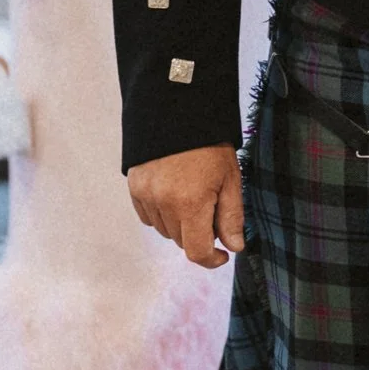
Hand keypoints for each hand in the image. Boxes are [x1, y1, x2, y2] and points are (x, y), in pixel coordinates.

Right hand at [129, 144, 244, 268]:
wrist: (179, 110)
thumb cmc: (209, 144)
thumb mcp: (230, 179)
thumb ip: (232, 216)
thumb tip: (234, 247)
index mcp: (190, 203)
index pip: (196, 251)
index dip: (212, 259)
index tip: (223, 253)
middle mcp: (163, 203)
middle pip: (182, 241)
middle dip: (199, 233)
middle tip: (212, 208)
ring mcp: (145, 196)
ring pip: (165, 230)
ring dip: (180, 224)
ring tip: (193, 195)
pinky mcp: (134, 187)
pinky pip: (149, 216)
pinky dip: (162, 214)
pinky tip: (174, 193)